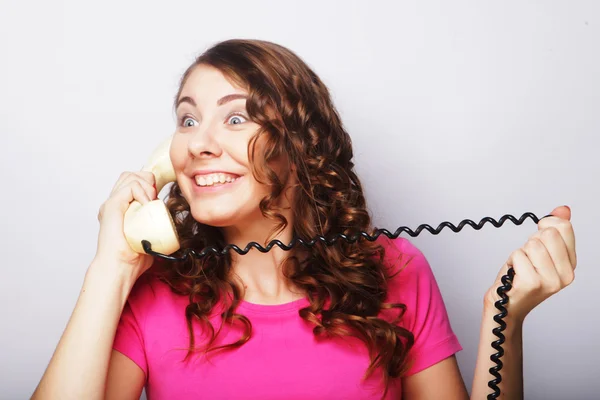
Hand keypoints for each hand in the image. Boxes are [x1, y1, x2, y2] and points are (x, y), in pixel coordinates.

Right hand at [95, 171, 157, 274]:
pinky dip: (142, 191)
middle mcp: (114, 204)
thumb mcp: (150, 239)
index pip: (133, 182)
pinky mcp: (111, 206)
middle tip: (155, 198)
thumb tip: (168, 231)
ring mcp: (111, 204)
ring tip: (151, 201)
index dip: (148, 183)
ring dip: (146, 185)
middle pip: (131, 175)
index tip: (158, 198)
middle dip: (148, 180)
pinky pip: (129, 186)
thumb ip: (155, 231)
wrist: (120, 268)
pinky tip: (148, 203)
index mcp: (121, 209)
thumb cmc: (132, 260)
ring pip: (130, 176)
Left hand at [485, 205, 576, 321]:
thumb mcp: (540, 251)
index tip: (538, 234)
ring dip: (521, 252)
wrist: (506, 306)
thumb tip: (563, 209)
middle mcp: (566, 274)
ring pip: (533, 244)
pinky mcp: (532, 283)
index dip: (546, 224)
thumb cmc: (521, 277)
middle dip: (532, 240)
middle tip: (528, 257)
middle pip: (549, 233)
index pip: (564, 227)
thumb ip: (554, 230)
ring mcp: (550, 281)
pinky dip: (512, 260)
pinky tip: (515, 273)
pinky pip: (518, 254)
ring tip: (522, 266)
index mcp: (570, 264)